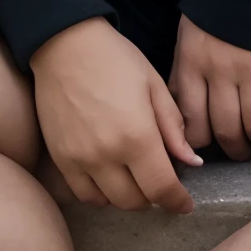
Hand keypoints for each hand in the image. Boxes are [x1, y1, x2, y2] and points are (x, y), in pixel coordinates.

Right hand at [31, 17, 198, 212]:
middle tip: (163, 181)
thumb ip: (174, 129)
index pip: (161, 188)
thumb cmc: (116, 60)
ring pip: (110, 202)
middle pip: (136, 201)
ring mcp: (79, 160)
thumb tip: (191, 163)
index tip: (185, 205)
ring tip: (138, 178)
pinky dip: (102, 194)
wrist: (65, 46)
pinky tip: (112, 178)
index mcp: (137, 136)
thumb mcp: (155, 87)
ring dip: (129, 197)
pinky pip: (84, 194)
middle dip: (155, 197)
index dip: (177, 202)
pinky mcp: (59, 159)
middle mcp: (106, 155)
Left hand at [170, 16, 250, 160]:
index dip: (198, 144)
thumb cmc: (214, 13)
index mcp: (192, 65)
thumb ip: (182, 79)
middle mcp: (219, 72)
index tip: (206, 150)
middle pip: (225, 128)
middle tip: (240, 153)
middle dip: (234, 149)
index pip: (192, 121)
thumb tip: (180, 120)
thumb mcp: (186, 42)